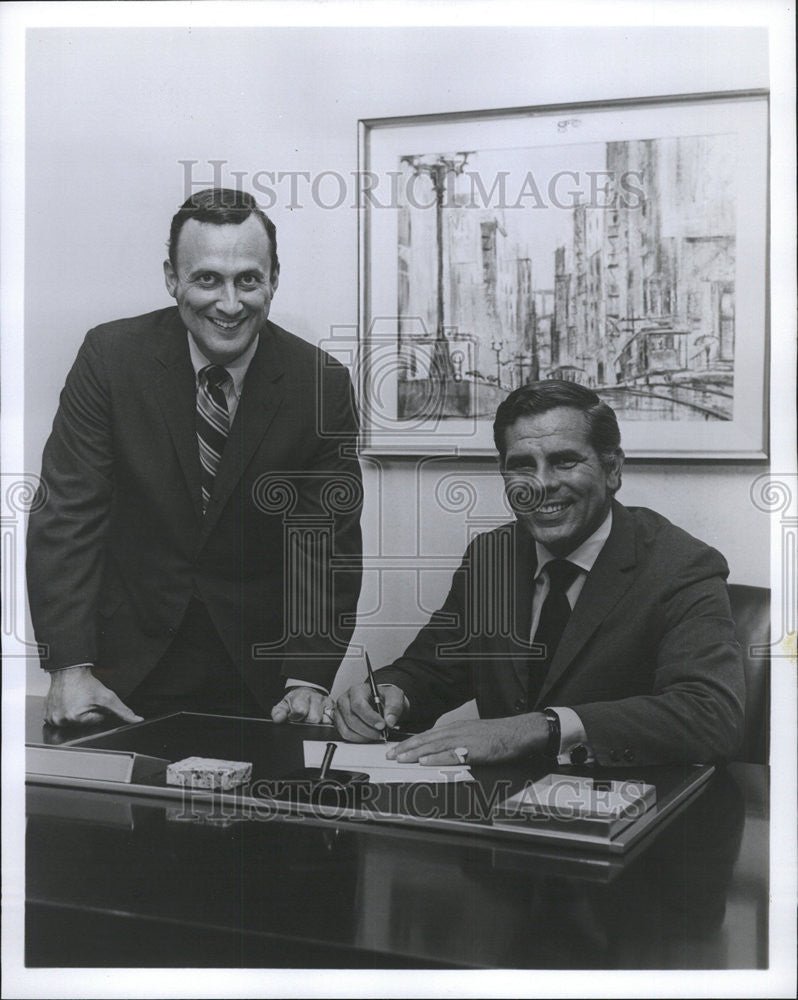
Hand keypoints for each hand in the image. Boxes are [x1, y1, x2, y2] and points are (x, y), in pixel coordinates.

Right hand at [44, 666, 143, 727]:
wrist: (70, 671)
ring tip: (77, 700)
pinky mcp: (46, 714)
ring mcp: (51, 718)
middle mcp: (60, 721)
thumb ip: (123, 711)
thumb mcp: (108, 697)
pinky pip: (60, 717)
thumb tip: (136, 720)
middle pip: (83, 723)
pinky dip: (66, 711)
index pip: (94, 723)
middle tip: (85, 700)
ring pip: (72, 721)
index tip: (94, 701)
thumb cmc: (86, 683)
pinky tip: (69, 702)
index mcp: (73, 719)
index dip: (99, 711)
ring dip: (77, 712)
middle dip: (87, 713)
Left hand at [271, 686, 334, 724]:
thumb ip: (278, 713)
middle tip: (303, 720)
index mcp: (301, 697)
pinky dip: (327, 722)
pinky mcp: (333, 707)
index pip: (301, 710)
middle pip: (314, 718)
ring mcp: (325, 702)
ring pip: (325, 720)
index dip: (296, 717)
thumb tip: (279, 719)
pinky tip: (321, 721)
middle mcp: (315, 698)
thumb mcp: (283, 705)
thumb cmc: (294, 701)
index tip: (293, 718)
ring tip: (311, 720)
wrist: (305, 693)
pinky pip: (333, 719)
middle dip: (307, 722)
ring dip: (317, 723)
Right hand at [335, 681, 406, 741]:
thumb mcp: (394, 696)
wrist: (379, 701)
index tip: (382, 725)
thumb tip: (389, 721)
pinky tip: (368, 736)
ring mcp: (340, 712)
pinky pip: (345, 735)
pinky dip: (358, 739)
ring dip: (364, 736)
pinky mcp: (339, 723)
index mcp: (357, 690)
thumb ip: (394, 706)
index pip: (358, 705)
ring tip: (376, 735)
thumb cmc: (383, 697)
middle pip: (352, 719)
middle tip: (381, 733)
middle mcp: (345, 700)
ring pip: (347, 730)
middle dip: (368, 730)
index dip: (370, 718)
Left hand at [386, 714, 548, 765]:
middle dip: (407, 748)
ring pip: (435, 745)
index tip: (396, 750)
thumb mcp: (474, 735)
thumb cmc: (499, 736)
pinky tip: (426, 761)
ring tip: (401, 758)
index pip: (428, 735)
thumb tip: (441, 753)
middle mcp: (458, 731)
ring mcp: (466, 739)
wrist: (520, 732)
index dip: (411, 743)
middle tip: (390, 755)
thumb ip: (458, 743)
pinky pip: (453, 754)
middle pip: (427, 739)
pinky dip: (437, 757)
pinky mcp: (475, 749)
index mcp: (457, 728)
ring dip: (416, 752)